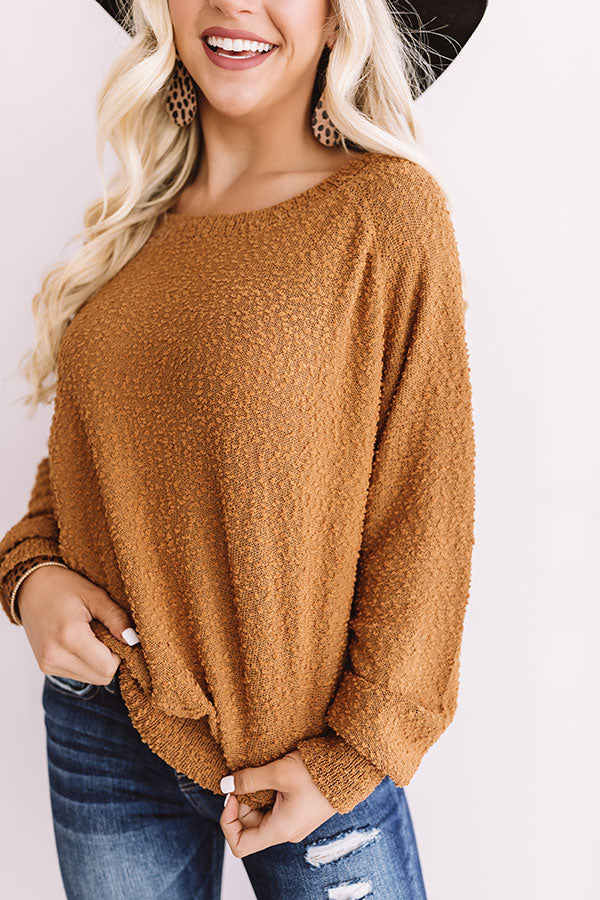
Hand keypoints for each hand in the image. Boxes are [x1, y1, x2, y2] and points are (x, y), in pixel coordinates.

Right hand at [18, 565, 136, 683]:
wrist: (30, 587)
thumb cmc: (63, 587)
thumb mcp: (95, 595)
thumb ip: (116, 618)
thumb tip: (133, 639)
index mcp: (70, 637)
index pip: (108, 667)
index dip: (120, 652)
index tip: (118, 633)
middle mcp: (56, 656)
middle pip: (102, 677)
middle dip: (111, 658)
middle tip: (105, 632)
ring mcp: (48, 664)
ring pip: (91, 678)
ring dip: (98, 661)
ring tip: (90, 634)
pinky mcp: (46, 667)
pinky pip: (78, 674)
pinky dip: (86, 662)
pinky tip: (80, 641)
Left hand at [219, 749, 336, 856]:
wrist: (349, 765)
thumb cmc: (318, 771)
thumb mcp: (279, 772)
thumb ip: (248, 780)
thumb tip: (226, 784)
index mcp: (281, 830)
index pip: (240, 845)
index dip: (228, 823)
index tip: (232, 797)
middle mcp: (286, 832)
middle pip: (249, 829)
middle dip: (241, 805)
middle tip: (243, 779)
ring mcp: (294, 823)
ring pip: (261, 818)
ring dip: (253, 797)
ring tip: (259, 774)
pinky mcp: (299, 812)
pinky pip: (274, 810)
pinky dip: (266, 795)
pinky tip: (270, 776)